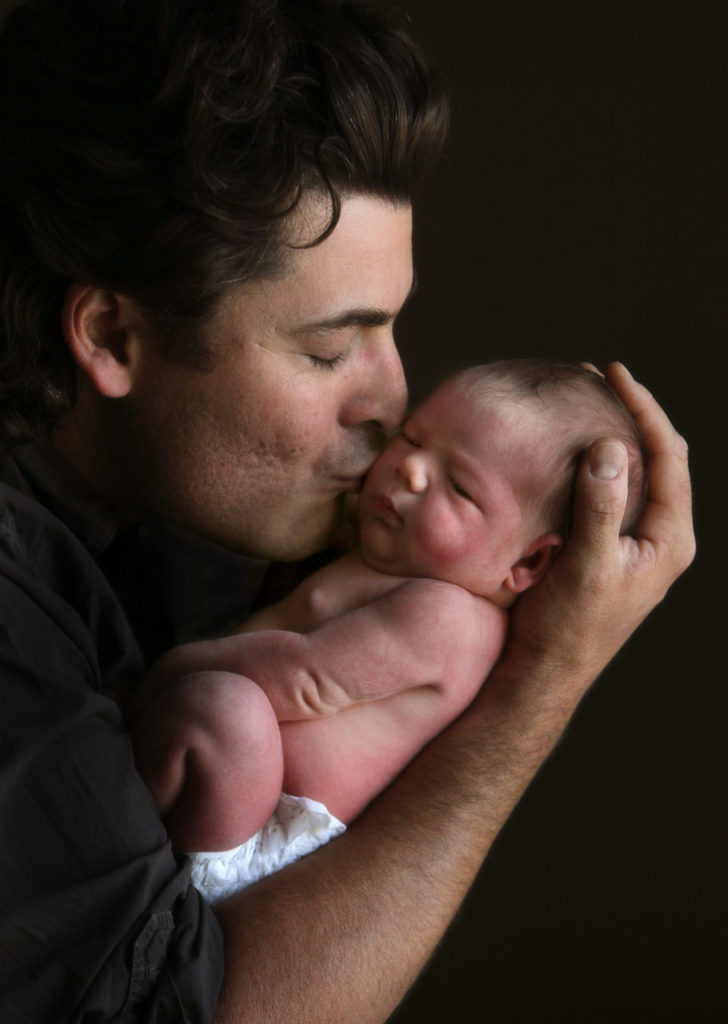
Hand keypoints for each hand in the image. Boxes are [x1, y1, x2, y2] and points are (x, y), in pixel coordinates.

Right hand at [496, 362, 694, 697]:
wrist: (546, 672)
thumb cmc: (567, 626)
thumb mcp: (587, 565)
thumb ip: (601, 505)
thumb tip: (610, 446)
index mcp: (669, 539)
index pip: (668, 457)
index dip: (645, 409)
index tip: (616, 373)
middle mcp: (661, 538)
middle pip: (660, 459)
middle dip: (635, 415)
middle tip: (601, 378)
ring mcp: (637, 544)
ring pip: (636, 475)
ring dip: (616, 437)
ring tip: (589, 402)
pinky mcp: (611, 550)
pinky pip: (613, 493)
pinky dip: (598, 464)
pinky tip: (572, 452)